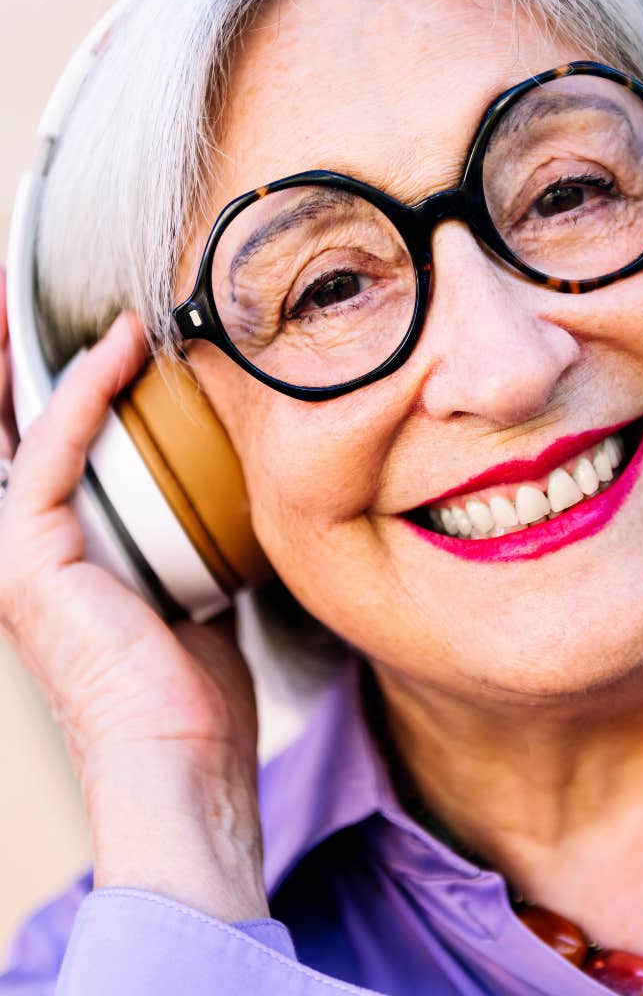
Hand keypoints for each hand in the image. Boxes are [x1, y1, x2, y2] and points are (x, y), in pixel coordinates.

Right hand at [0, 269, 268, 920]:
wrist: (180, 755)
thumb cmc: (190, 685)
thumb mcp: (188, 585)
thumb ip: (186, 530)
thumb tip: (225, 483)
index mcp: (50, 552)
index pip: (33, 443)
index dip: (47, 379)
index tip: (91, 322)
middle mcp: (15, 545)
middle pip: (2, 422)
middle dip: (12, 351)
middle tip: (28, 283)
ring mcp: (10, 550)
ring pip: (10, 420)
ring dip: (31, 347)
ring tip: (54, 283)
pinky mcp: (24, 556)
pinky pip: (54, 448)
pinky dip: (88, 391)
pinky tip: (123, 344)